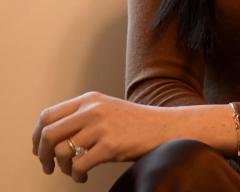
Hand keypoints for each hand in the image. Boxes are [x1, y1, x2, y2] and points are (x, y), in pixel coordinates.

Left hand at [32, 91, 179, 181]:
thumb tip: (50, 138)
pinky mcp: (110, 145)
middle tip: (48, 167)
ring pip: (61, 152)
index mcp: (89, 100)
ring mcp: (101, 127)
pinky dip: (76, 176)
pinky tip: (84, 177)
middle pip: (49, 134)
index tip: (39, 150)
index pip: (48, 116)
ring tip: (72, 171)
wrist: (165, 128)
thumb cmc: (135, 123)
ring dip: (62, 167)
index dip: (37, 136)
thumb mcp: (106, 109)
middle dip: (43, 155)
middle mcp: (92, 110)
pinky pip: (78, 165)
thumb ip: (82, 116)